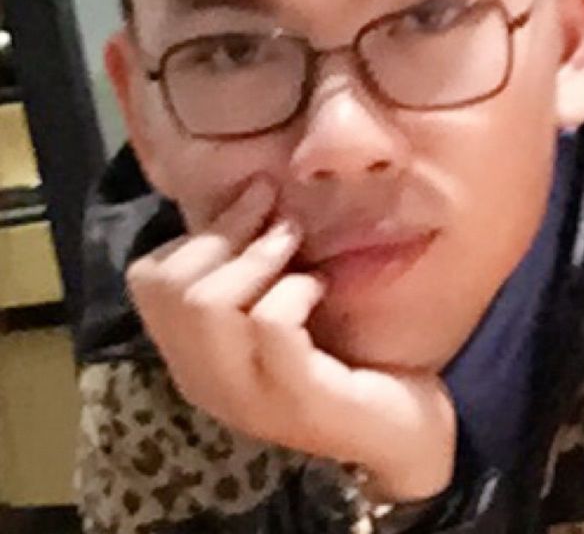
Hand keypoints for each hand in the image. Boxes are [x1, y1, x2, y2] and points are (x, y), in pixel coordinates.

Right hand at [126, 180, 455, 502]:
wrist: (403, 429)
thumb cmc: (342, 353)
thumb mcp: (283, 303)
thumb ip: (254, 265)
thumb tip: (257, 184)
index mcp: (193, 354)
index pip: (150, 281)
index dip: (200, 228)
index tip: (256, 197)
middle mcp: (205, 380)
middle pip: (173, 289)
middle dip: (230, 232)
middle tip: (282, 217)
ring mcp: (246, 396)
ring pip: (209, 305)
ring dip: (261, 257)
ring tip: (300, 245)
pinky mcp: (295, 400)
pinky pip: (270, 326)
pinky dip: (293, 291)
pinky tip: (320, 287)